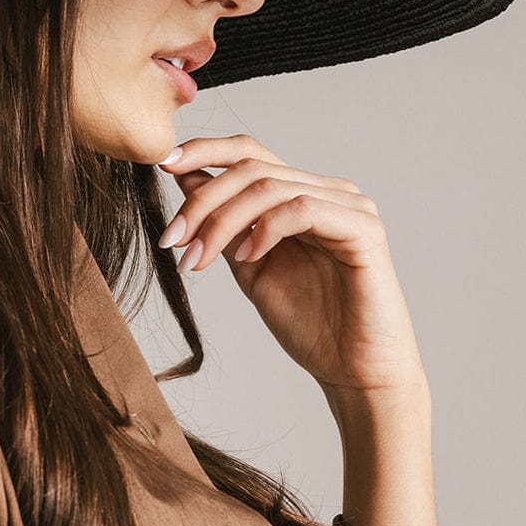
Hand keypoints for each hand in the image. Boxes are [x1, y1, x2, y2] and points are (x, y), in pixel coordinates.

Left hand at [156, 133, 426, 394]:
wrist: (354, 374)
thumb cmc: (309, 324)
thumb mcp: (248, 265)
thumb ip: (223, 222)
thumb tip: (183, 177)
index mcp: (301, 193)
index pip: (249, 151)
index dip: (204, 151)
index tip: (162, 165)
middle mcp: (327, 190)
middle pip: (252, 166)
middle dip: (202, 201)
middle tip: (172, 238)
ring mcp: (349, 205)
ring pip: (270, 187)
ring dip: (222, 221)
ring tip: (198, 258)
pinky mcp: (364, 228)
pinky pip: (303, 209)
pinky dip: (265, 229)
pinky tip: (248, 257)